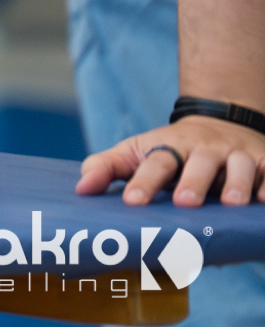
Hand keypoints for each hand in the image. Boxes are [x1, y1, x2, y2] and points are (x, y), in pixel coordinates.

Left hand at [76, 115, 264, 206]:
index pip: (155, 163)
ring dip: (237, 183)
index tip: (131, 202)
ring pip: (239, 166)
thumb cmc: (169, 150)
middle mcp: (204, 149)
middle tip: (185, 202)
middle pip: (198, 163)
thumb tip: (80, 188)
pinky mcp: (263, 161)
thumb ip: (106, 168)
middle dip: (193, 182)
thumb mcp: (136, 152)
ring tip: (232, 203)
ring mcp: (235, 155)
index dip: (142, 182)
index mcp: (170, 147)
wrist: (217, 124)